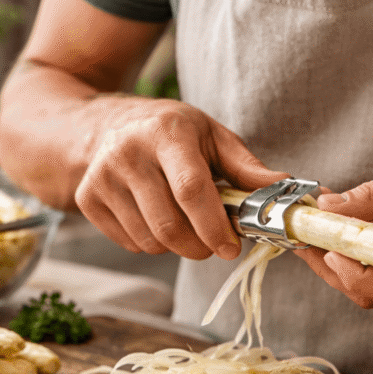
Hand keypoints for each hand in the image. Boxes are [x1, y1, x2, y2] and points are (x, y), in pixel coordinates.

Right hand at [76, 97, 286, 259]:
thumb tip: (285, 190)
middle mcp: (128, 152)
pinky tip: (155, 219)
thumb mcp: (211, 137)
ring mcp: (102, 177)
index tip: (231, 247)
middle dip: (199, 246)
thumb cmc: (169, 133)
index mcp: (166, 132)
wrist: (104, 126)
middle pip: (169, 225)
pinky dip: (151, 243)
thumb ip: (246, 168)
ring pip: (150, 240)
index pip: (190, 189)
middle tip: (214, 245)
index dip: (214, 226)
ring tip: (184, 224)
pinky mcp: (87, 198)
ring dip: (176, 246)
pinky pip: (130, 243)